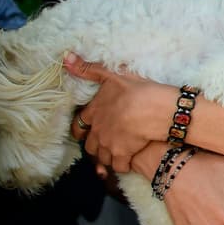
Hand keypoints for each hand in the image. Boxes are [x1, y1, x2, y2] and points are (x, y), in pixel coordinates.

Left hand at [66, 54, 171, 172]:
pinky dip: (122, 166)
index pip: (79, 125)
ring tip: (116, 155)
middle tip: (105, 144)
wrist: (157, 108)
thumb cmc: (138, 89)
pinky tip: (128, 162)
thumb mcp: (115, 74)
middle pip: (89, 146)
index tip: (84, 133)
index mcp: (95, 111)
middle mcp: (98, 129)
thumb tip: (66, 58)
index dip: (80, 130)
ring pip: (102, 158)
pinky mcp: (123, 154)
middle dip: (95, 147)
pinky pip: (118, 166)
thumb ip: (90, 69)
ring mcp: (109, 143)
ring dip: (108, 158)